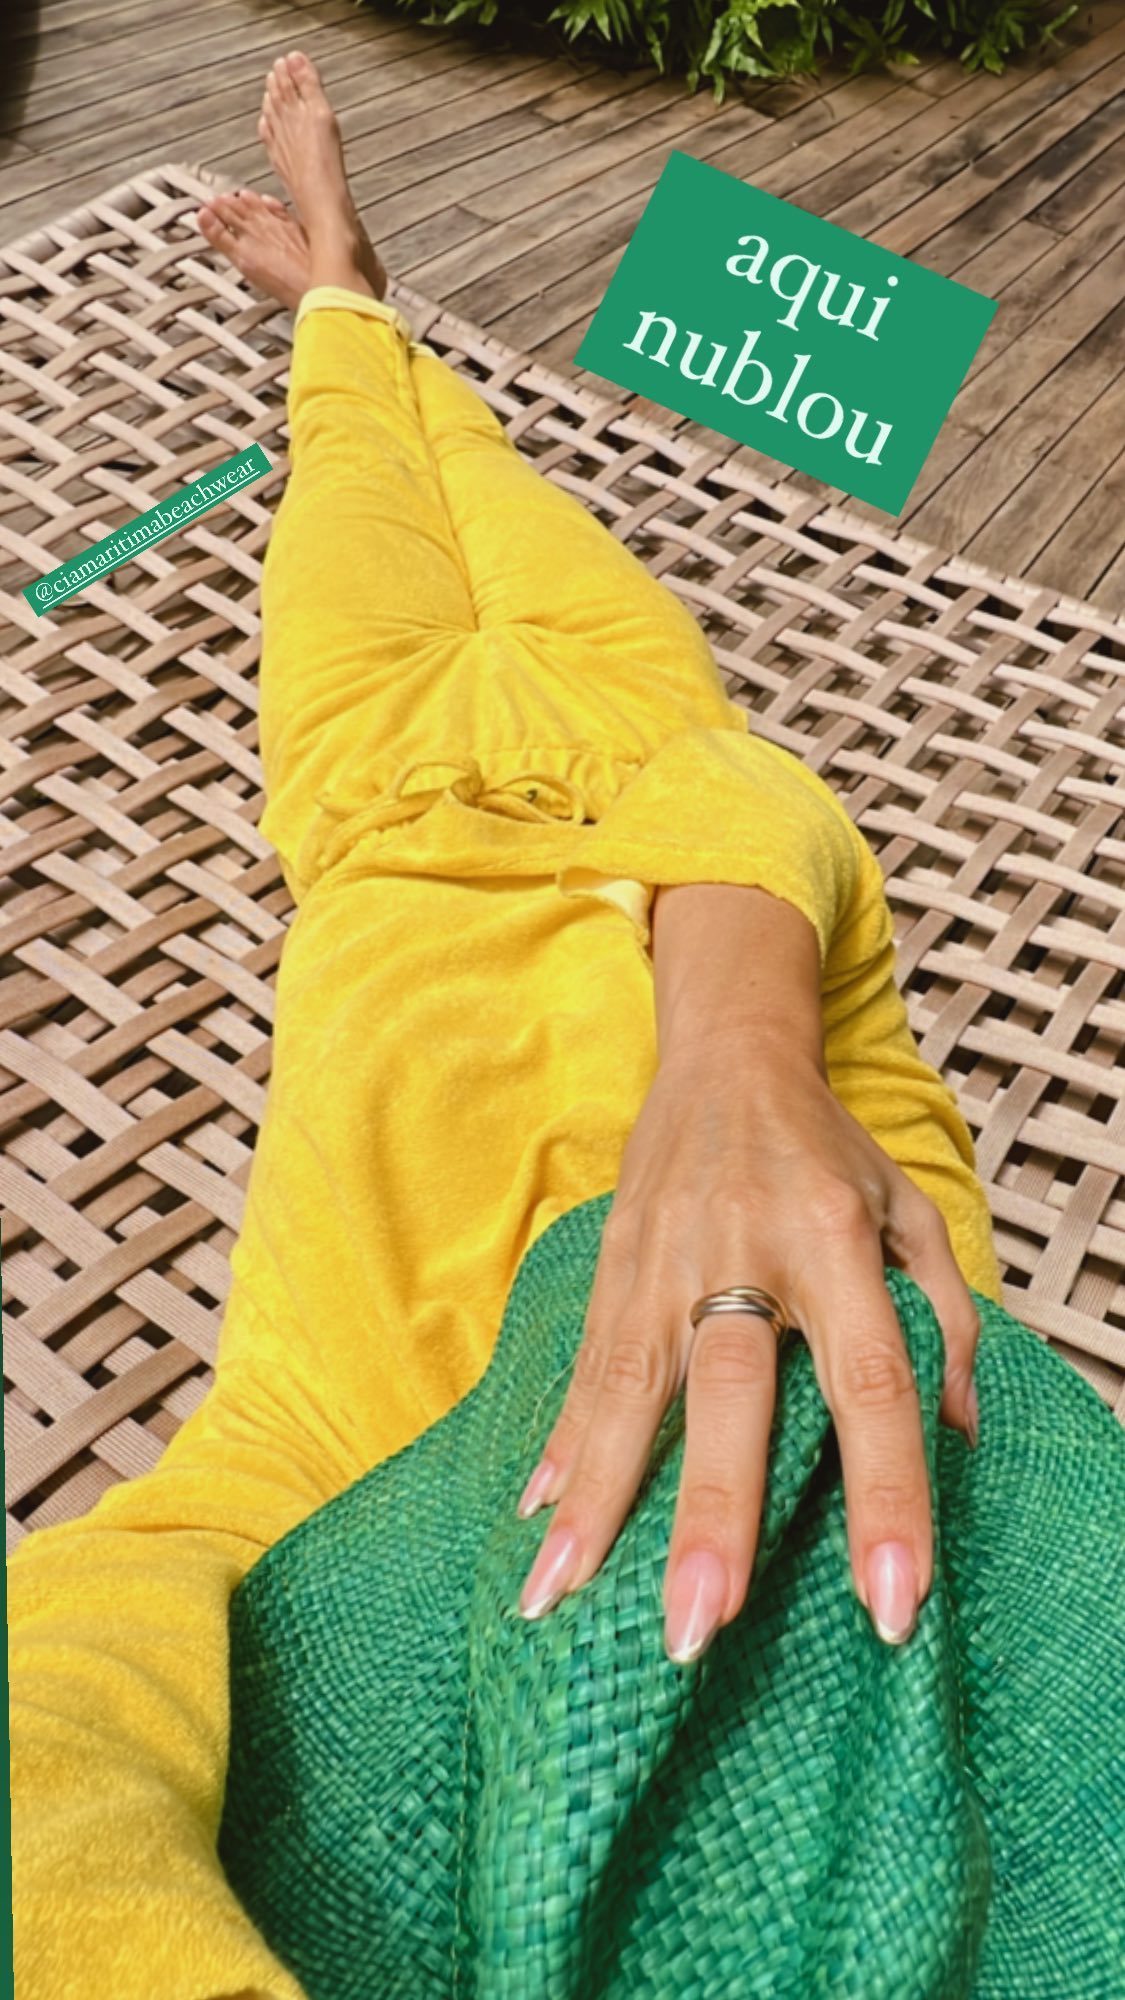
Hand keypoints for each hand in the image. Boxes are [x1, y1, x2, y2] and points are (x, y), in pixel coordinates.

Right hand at [514, 1034, 978, 1662]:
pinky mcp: (611, 1267)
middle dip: (711, 1514)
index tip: (892, 1603)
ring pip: (628, 1389)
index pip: (872, 1381)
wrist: (726, 1058)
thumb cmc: (829, 1149)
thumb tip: (957, 1438)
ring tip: (557, 1597)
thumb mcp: (910, 1211)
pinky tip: (538, 1520)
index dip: (885, 1492)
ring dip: (596, 1500)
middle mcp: (743, 1250)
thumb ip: (946, 1317)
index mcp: (834, 1241)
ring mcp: (664, 1260)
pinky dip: (563, 1446)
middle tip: (697, 1628)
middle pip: (731, 1393)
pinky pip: (585, 1367)